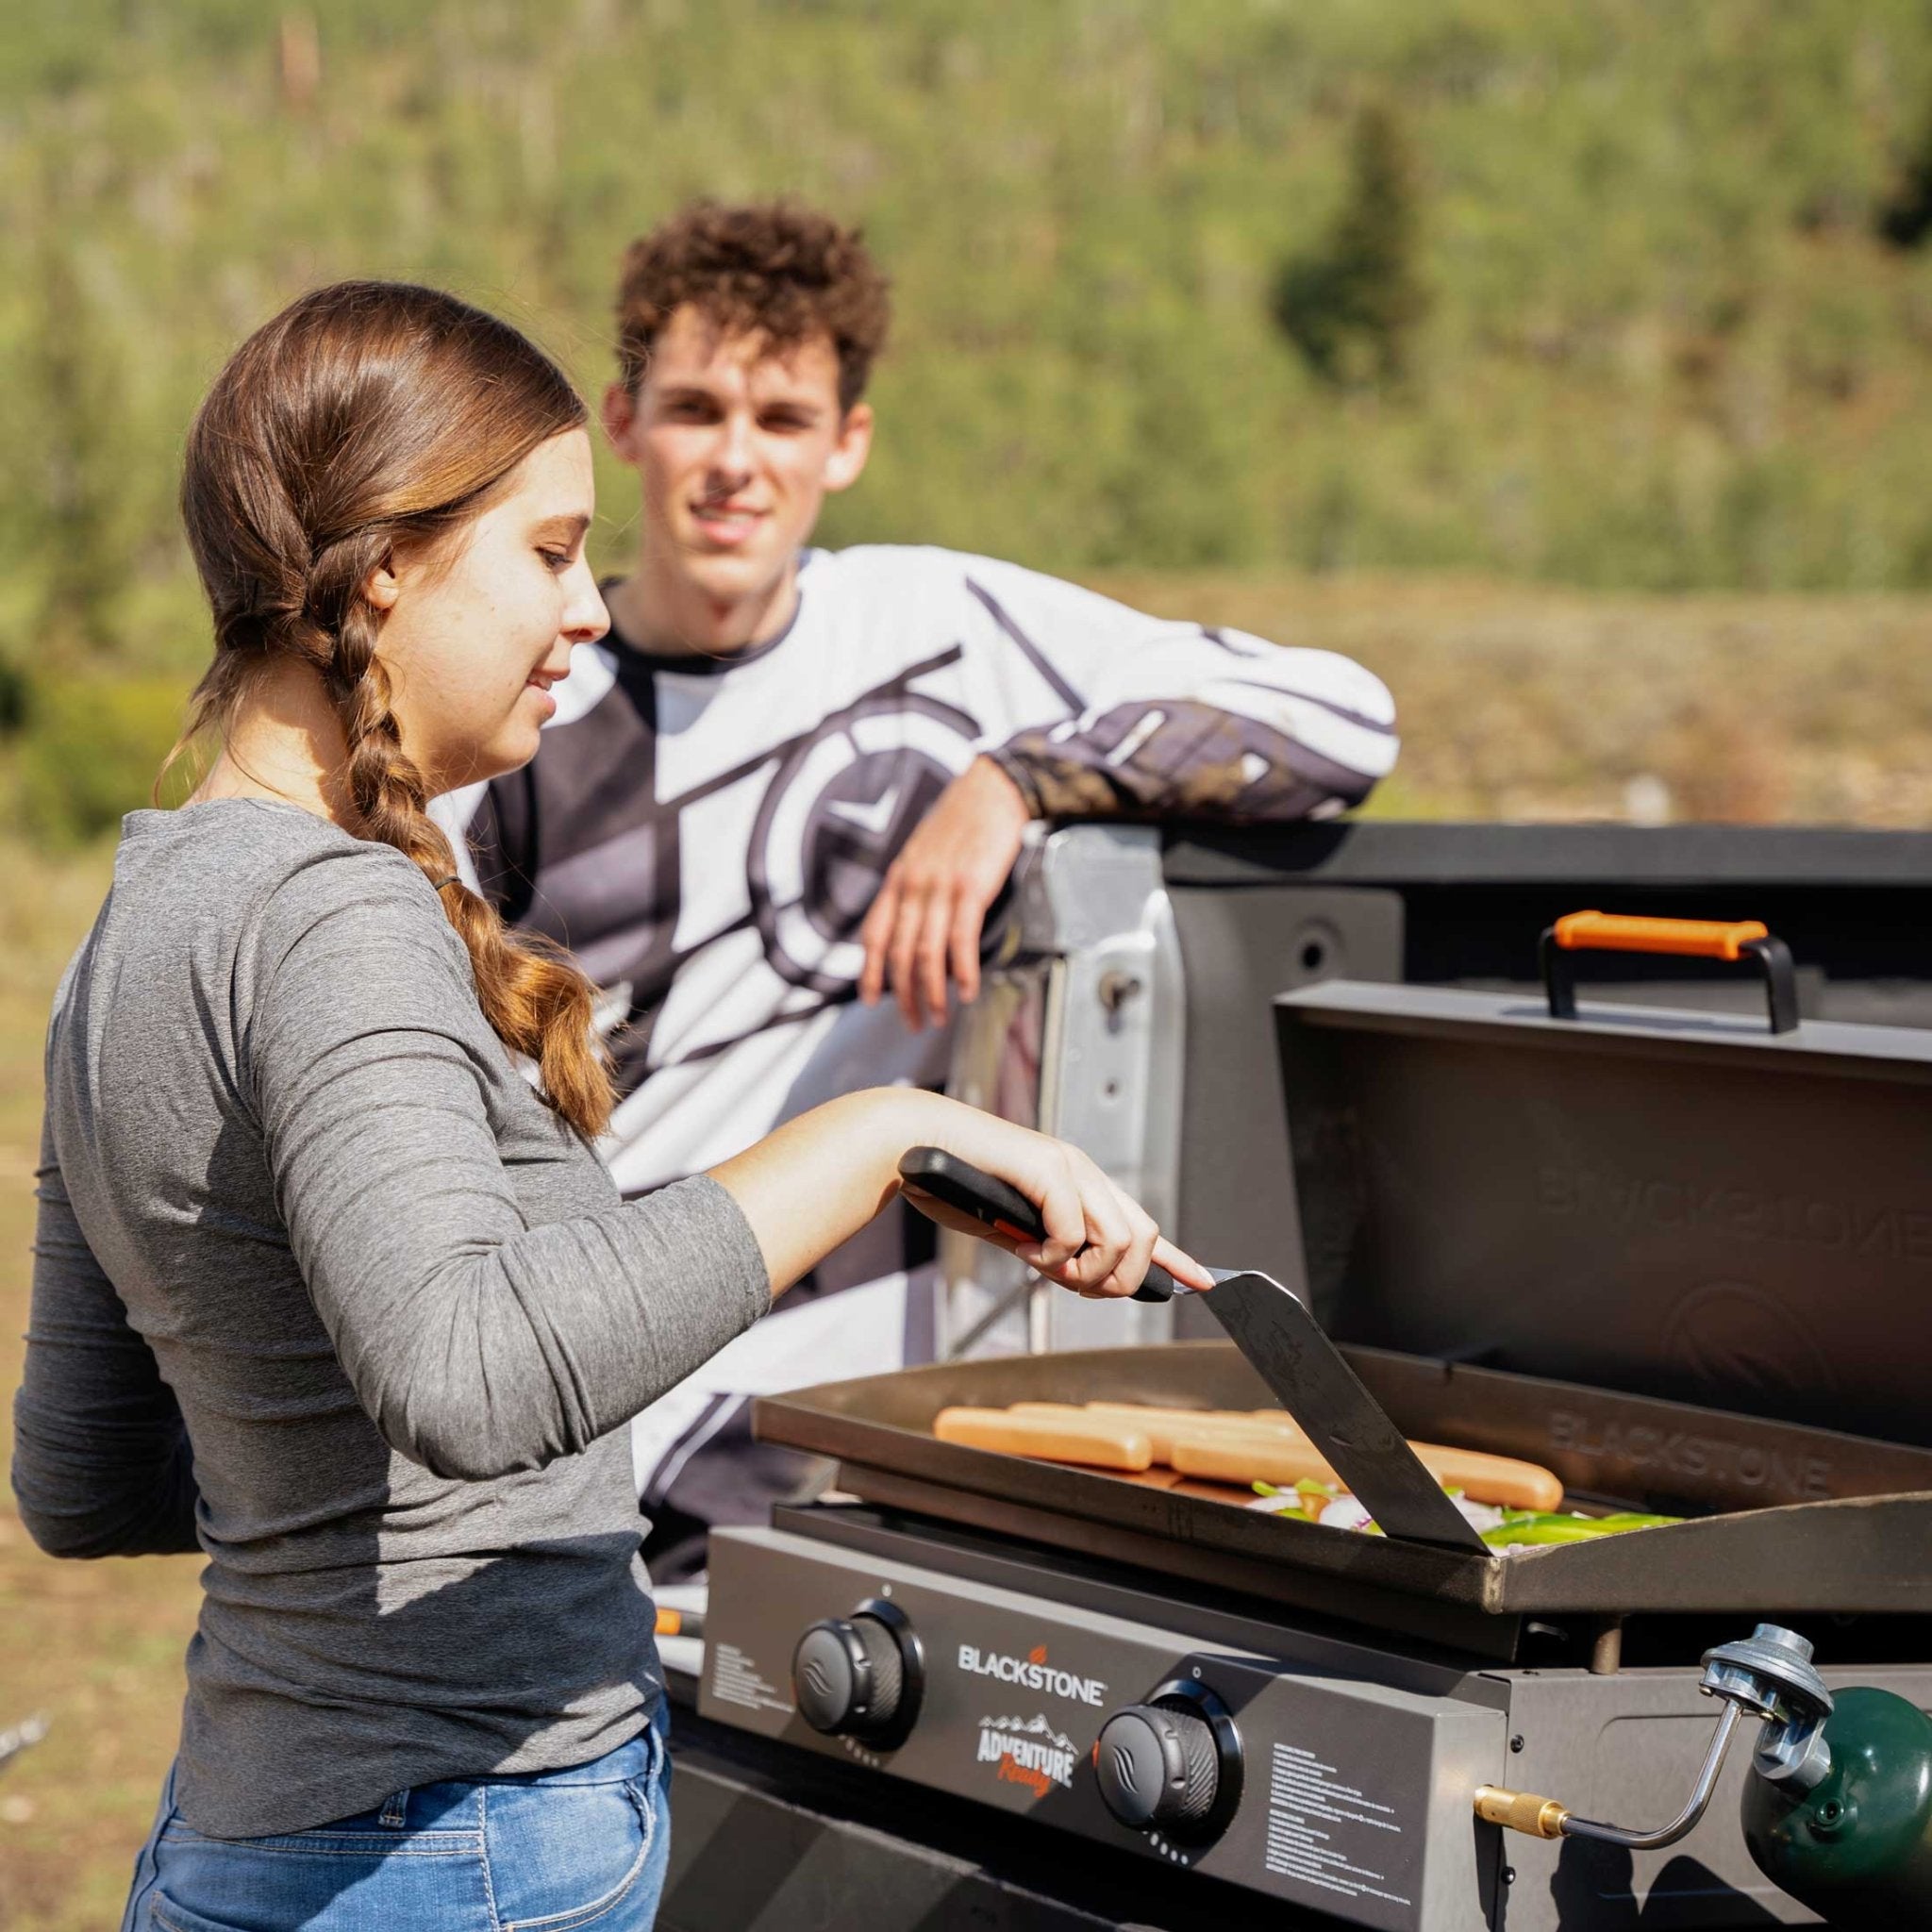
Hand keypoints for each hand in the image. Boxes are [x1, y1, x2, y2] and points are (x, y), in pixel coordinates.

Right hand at [708, 1088, 1211, 1302]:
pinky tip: (1025, 1249)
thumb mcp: (1013, 1227)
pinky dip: (1051, 1255)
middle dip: (1117, 1279)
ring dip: (1085, 1271)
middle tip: (1070, 1284)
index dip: (1175, 1257)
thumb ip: (1049, 1248)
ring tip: (1044, 1265)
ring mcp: (1066, 1166)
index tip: (1202, 1280)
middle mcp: (1082, 1170)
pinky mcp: (1044, 1167)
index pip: (1141, 1222)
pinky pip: (1072, 1233)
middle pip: (1142, 1238)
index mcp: (1078, 1181)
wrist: (911, 1146)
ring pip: (1119, 1240)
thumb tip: (1080, 1277)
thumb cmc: (953, 1183)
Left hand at [858, 757, 1029, 1031]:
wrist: (991, 790)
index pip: (873, 935)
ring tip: (937, 1016)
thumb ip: (912, 885)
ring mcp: (939, 887)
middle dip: (903, 995)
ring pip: (926, 953)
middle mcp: (912, 885)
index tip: (871, 1000)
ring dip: (931, 992)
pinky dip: (961, 971)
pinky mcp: (970, 888)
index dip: (869, 972)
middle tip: (913, 1021)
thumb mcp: (922, 851)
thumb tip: (910, 922)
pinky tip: (966, 991)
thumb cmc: (962, 821)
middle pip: (897, 953)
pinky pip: (960, 939)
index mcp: (898, 878)